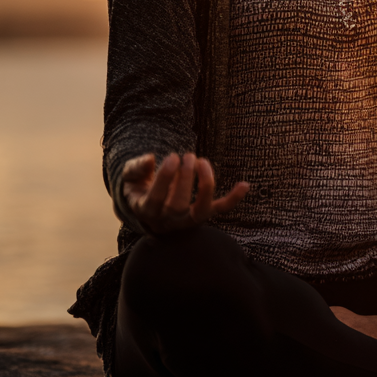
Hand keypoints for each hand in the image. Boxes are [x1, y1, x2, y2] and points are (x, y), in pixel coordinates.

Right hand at [121, 152, 248, 234]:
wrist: (151, 210)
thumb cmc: (140, 189)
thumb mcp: (130, 179)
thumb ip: (135, 169)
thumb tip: (150, 158)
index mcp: (146, 211)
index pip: (156, 199)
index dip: (164, 178)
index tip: (172, 157)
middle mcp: (168, 221)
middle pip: (177, 206)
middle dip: (185, 179)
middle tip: (188, 155)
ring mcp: (188, 220)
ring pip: (200, 211)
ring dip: (205, 185)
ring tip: (201, 161)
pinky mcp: (204, 215)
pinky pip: (220, 210)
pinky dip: (233, 199)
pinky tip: (245, 185)